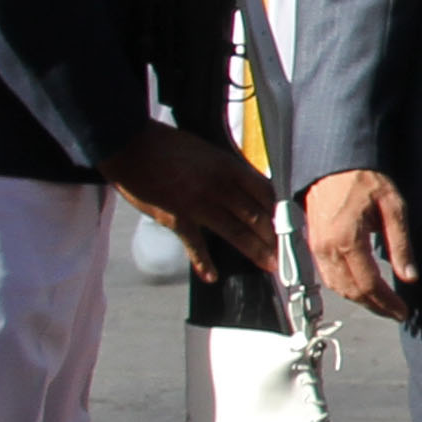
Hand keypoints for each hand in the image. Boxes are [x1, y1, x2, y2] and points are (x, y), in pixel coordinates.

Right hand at [102, 122, 276, 279]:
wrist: (129, 145)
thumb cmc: (167, 145)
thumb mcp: (207, 150)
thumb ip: (227, 169)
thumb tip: (248, 186)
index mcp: (229, 166)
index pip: (265, 191)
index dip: (280, 210)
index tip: (292, 223)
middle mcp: (219, 186)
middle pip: (256, 214)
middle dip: (275, 236)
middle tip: (289, 253)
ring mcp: (198, 203)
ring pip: (236, 231)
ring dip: (255, 250)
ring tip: (270, 265)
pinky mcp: (176, 218)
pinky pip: (195, 244)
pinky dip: (204, 262)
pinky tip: (212, 276)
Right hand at [305, 168, 416, 320]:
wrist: (333, 163)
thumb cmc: (364, 179)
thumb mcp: (393, 206)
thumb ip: (400, 244)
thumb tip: (410, 276)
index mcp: (347, 240)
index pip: (368, 284)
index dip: (386, 303)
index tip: (403, 311)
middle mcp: (327, 249)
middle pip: (351, 291)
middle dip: (375, 307)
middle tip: (395, 312)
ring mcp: (316, 248)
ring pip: (337, 287)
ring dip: (360, 300)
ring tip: (382, 304)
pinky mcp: (312, 244)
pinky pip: (328, 276)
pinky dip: (345, 288)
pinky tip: (362, 289)